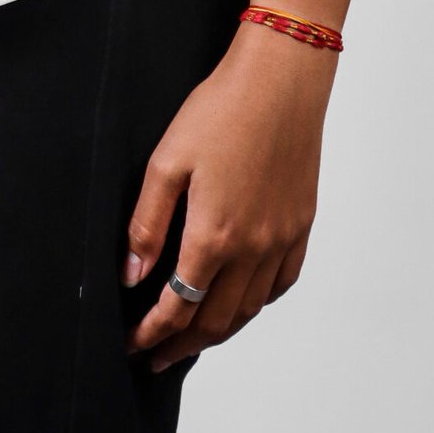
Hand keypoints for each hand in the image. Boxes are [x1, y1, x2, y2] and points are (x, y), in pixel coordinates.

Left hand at [123, 21, 335, 371]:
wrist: (281, 77)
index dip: (151, 332)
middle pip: (215, 320)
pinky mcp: (302, 223)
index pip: (178, 306)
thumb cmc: (221, 108)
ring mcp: (283, 238)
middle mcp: (254, 247)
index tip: (131, 344)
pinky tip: (243, 300)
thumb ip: (148, 222)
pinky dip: (258, 303)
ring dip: (218, 330)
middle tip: (155, 355)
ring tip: (192, 338)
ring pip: (250, 308)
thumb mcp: (167, 159)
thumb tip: (132, 273)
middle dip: (181, 343)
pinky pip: (282, 283)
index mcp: (215, 234)